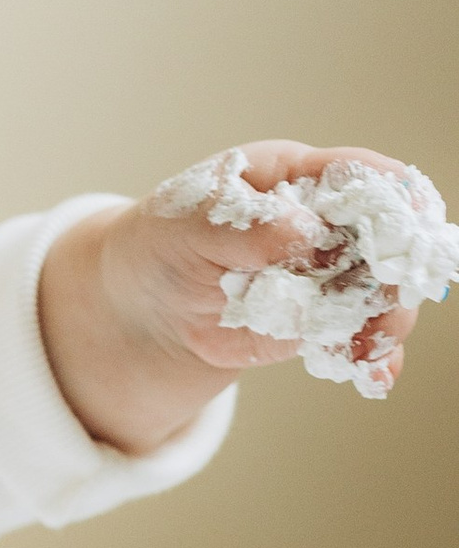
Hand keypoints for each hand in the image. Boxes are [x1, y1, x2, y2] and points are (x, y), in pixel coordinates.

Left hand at [39, 142, 430, 452]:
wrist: (143, 309)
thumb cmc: (162, 244)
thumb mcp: (185, 224)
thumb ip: (241, 225)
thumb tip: (301, 232)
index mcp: (293, 175)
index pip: (357, 173)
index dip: (388, 192)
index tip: (405, 216)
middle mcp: (323, 221)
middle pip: (385, 235)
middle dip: (395, 264)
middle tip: (384, 293)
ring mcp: (327, 273)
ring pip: (381, 290)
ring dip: (387, 316)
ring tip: (370, 343)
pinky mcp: (320, 320)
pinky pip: (359, 335)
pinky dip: (372, 356)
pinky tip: (375, 374)